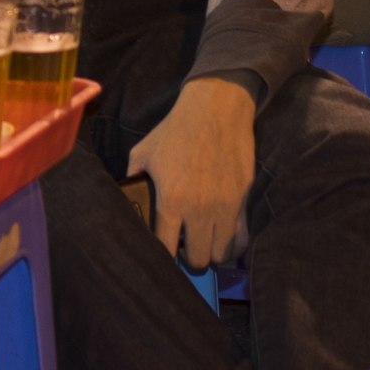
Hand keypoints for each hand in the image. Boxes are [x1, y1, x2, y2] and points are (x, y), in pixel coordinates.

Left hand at [133, 77, 259, 270]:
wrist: (215, 109)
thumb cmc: (176, 130)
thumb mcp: (143, 152)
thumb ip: (133, 178)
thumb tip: (126, 197)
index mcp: (171, 200)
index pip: (166, 249)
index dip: (163, 256)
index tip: (162, 253)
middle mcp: (199, 209)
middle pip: (199, 259)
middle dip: (190, 259)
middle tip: (186, 248)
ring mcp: (226, 207)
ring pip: (222, 254)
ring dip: (212, 253)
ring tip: (205, 242)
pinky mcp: (244, 200)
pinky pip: (243, 238)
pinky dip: (234, 245)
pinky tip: (224, 238)